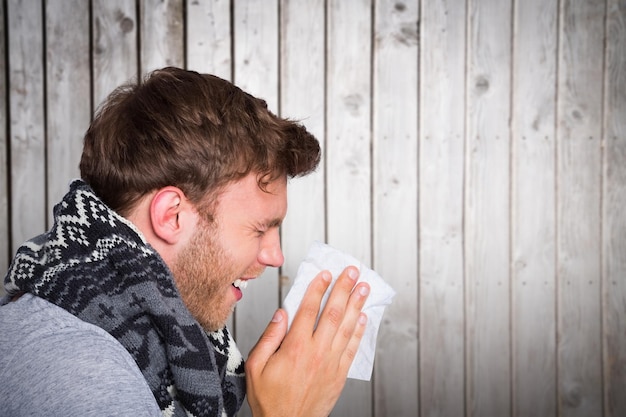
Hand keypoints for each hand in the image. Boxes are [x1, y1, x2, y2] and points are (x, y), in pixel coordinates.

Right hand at [245, 266, 369, 416]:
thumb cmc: (270, 400)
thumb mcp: (255, 367)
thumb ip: (268, 338)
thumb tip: (281, 314)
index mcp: (295, 347)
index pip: (309, 309)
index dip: (318, 288)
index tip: (325, 274)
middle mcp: (316, 352)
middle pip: (333, 313)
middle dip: (344, 288)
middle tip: (352, 271)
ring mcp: (331, 363)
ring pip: (347, 328)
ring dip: (356, 305)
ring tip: (364, 288)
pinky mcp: (339, 375)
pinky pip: (352, 349)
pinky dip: (359, 332)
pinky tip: (363, 318)